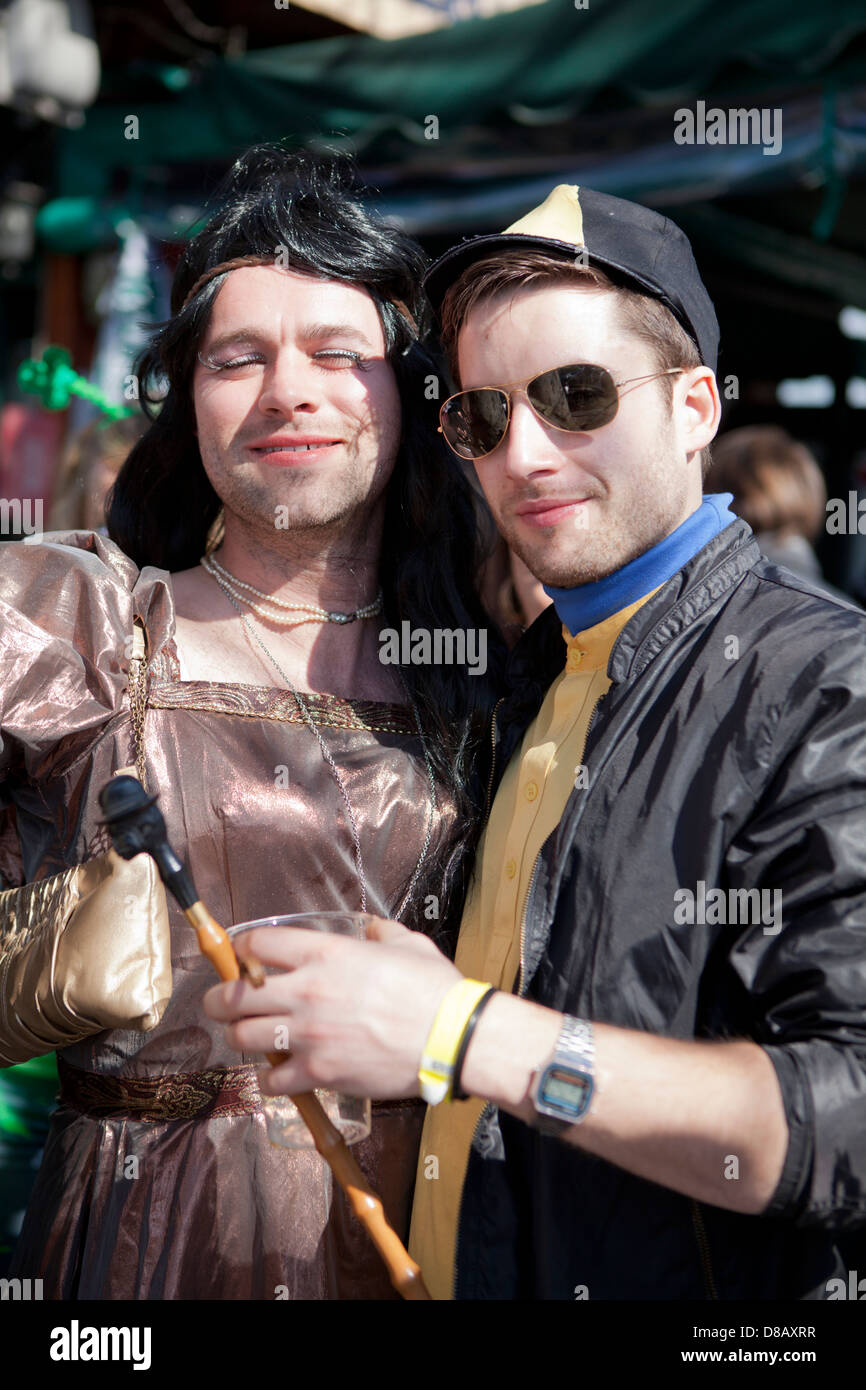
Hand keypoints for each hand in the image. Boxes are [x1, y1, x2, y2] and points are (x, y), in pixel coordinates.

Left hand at [202, 917, 461, 1098]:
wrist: (451, 1037)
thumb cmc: (433, 988)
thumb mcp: (407, 944)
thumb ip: (380, 933)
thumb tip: (371, 931)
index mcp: (326, 953)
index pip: (257, 944)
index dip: (241, 950)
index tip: (239, 957)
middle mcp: (307, 991)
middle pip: (234, 995)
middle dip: (219, 999)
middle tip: (221, 1003)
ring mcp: (309, 1035)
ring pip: (243, 1038)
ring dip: (240, 1037)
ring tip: (247, 1037)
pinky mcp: (319, 1072)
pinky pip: (273, 1080)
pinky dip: (270, 1079)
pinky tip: (277, 1074)